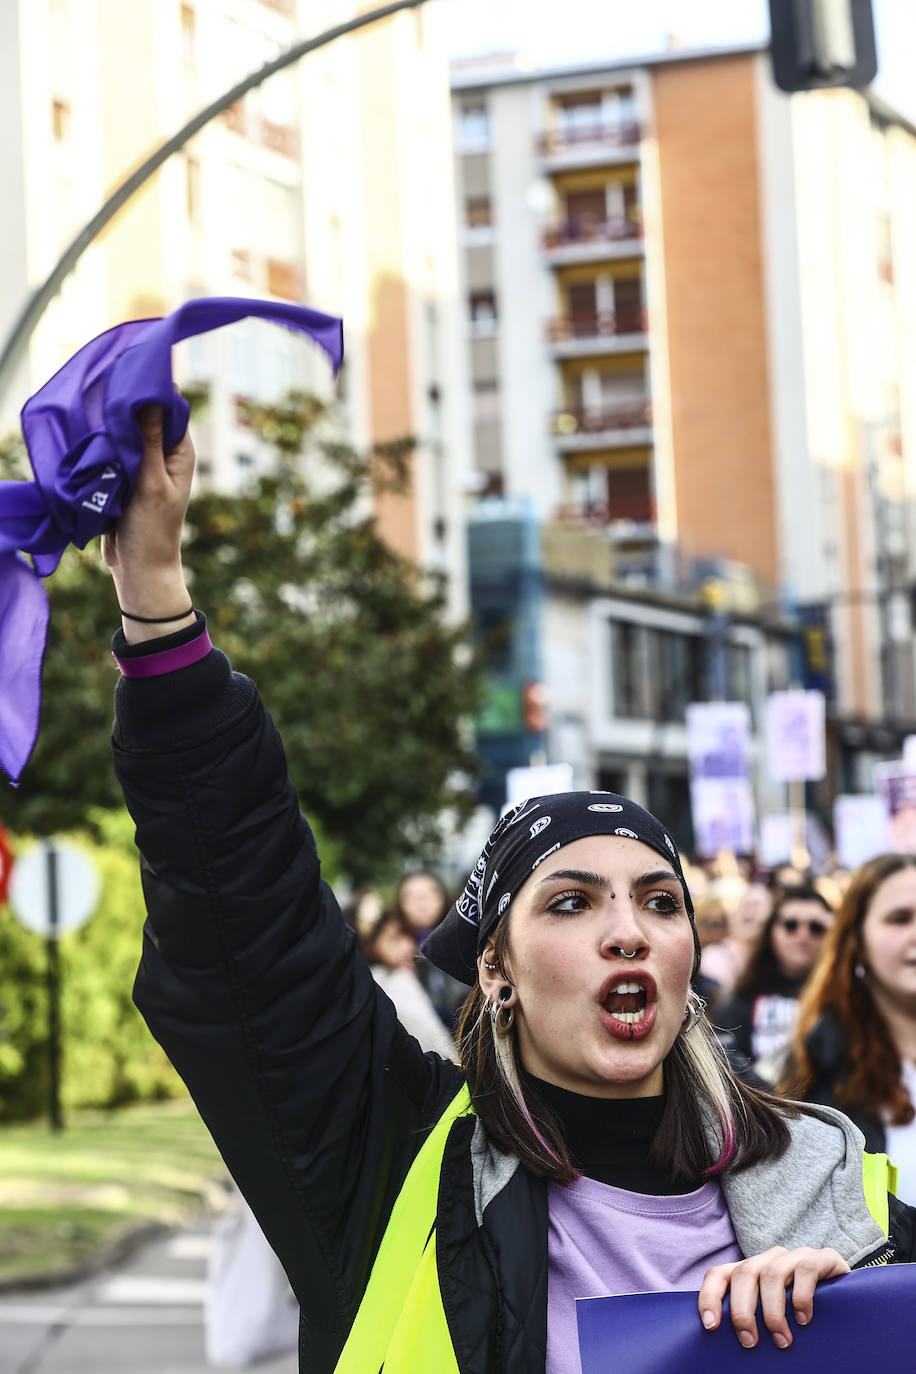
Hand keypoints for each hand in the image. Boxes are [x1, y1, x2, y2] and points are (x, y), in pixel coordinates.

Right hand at [102, 405, 195, 640]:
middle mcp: (164, 456)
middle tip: (107, 392)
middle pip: (147, 419)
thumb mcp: (150, 482)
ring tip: (97, 412)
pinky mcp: (125, 476)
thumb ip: (149, 441)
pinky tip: (91, 434)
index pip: (171, 411)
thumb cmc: (152, 528)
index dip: (154, 392)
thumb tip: (152, 399)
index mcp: (180, 454)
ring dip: (114, 427)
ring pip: (128, 434)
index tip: (132, 376)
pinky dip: (105, 444)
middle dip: (129, 407)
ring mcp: (144, 466)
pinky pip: (115, 451)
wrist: (138, 567)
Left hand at [698, 1246, 848, 1349]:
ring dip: (773, 1311)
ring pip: (771, 1273)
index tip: (711, 1326)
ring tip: (782, 1341)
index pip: (719, 1274)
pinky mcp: (821, 1258)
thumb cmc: (801, 1316)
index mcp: (750, 1271)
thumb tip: (728, 1350)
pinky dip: (801, 1297)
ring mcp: (794, 1256)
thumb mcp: (772, 1317)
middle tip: (750, 1342)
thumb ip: (753, 1322)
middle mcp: (769, 1259)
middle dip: (743, 1310)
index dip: (709, 1297)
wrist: (847, 1301)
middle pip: (744, 1273)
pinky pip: (806, 1269)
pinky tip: (804, 1319)